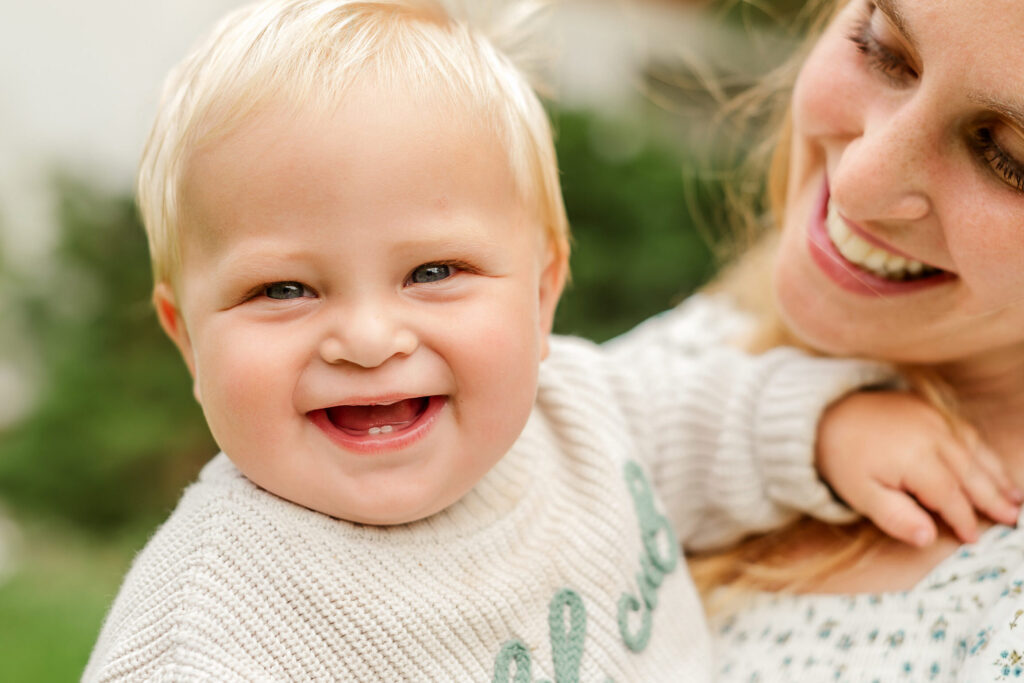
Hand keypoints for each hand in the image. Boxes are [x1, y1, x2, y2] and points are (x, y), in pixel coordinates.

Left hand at [816, 391, 1021, 546]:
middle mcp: (932, 435)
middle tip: (1014, 518)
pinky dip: (983, 451)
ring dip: (997, 474)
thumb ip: (895, 517)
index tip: (973, 538)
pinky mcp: (931, 407)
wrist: (825, 412)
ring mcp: (934, 417)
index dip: (963, 518)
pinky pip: (965, 431)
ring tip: (1015, 498)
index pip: (949, 495)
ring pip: (974, 450)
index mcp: (914, 459)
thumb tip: (929, 538)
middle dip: (994, 497)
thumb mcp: (860, 493)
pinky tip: (992, 465)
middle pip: (970, 472)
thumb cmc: (842, 457)